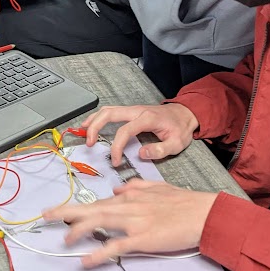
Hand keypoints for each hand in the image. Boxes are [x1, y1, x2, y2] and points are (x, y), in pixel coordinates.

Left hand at [42, 179, 215, 267]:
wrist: (204, 213)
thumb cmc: (185, 202)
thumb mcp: (158, 187)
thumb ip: (136, 186)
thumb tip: (118, 188)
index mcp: (131, 196)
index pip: (99, 202)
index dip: (78, 208)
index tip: (61, 211)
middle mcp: (129, 206)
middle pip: (92, 209)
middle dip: (66, 212)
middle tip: (46, 216)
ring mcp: (135, 222)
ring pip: (100, 223)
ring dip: (79, 230)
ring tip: (64, 240)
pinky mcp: (143, 238)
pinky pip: (116, 246)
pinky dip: (99, 253)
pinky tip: (86, 260)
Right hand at [83, 103, 199, 166]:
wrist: (186, 114)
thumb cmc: (181, 128)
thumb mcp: (177, 143)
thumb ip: (160, 150)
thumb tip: (141, 153)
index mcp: (147, 118)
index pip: (125, 131)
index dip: (117, 147)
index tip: (116, 160)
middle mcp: (138, 111)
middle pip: (109, 114)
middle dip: (95, 127)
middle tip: (89, 142)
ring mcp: (134, 110)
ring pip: (108, 110)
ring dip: (94, 120)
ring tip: (84, 132)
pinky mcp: (132, 112)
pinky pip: (111, 112)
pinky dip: (99, 117)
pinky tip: (92, 124)